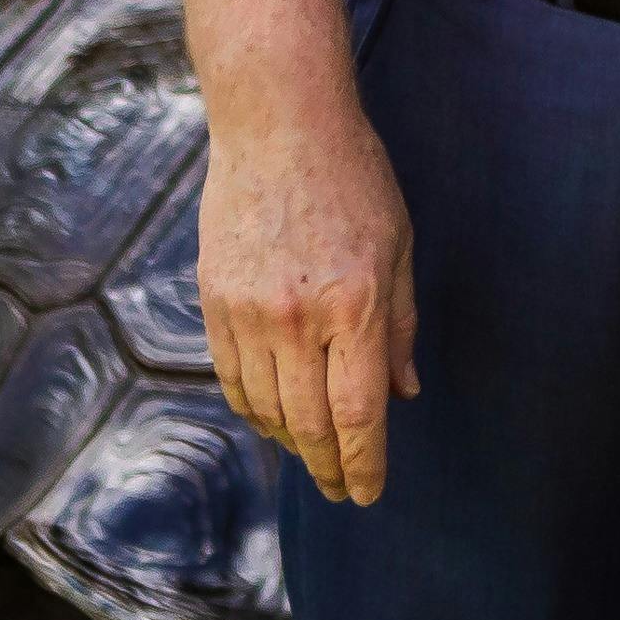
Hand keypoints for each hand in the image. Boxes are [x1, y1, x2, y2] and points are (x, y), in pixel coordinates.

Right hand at [174, 0, 421, 504]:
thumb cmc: (354, 178)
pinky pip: (231, 378)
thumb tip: (405, 393)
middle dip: (328, 465)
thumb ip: (400, 326)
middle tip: (340, 488)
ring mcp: (249, 311)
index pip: (358, 412)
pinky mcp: (214, 301)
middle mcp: (298, 317)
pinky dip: (253, 409)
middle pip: (308, 423)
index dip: (363, 463)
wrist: (278, 125)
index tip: (365, 493)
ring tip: (312, 455)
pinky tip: (272, 418)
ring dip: (290, 442)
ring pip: (266, 408)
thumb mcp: (400, 246)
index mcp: (355, 304)